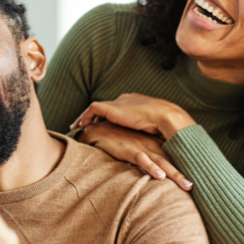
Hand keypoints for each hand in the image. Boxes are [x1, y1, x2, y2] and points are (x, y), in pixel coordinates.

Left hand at [69, 93, 196, 140]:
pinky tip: (81, 126)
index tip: (103, 125)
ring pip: (95, 108)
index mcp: (137, 103)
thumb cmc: (165, 126)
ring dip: (85, 116)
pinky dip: (85, 116)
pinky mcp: (112, 107)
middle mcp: (126, 100)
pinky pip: (92, 109)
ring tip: (77, 126)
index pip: (118, 109)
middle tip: (85, 124)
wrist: (166, 116)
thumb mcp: (156, 128)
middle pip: (105, 107)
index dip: (109, 118)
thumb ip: (149, 132)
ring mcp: (119, 102)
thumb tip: (151, 144)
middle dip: (95, 116)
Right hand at [78, 120, 192, 190]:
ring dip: (175, 174)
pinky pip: (142, 160)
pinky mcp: (129, 149)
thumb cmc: (117, 140)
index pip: (173, 157)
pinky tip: (160, 176)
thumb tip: (159, 169)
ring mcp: (141, 147)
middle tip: (195, 186)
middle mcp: (151, 145)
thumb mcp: (136, 148)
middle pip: (172, 161)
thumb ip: (148, 156)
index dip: (185, 167)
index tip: (198, 179)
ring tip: (187, 185)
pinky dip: (152, 168)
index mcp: (154, 144)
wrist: (98, 131)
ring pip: (162, 162)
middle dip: (184, 174)